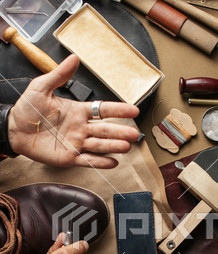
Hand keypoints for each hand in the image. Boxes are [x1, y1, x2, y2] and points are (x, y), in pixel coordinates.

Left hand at [7, 54, 139, 168]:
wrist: (14, 130)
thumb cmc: (27, 109)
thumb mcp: (42, 87)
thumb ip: (60, 75)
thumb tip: (74, 58)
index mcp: (78, 111)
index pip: (103, 110)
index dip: (119, 110)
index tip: (133, 110)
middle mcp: (81, 128)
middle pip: (105, 130)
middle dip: (121, 132)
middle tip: (134, 134)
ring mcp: (76, 144)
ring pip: (100, 145)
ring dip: (114, 146)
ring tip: (127, 146)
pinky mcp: (69, 158)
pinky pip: (88, 160)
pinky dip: (101, 162)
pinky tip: (113, 162)